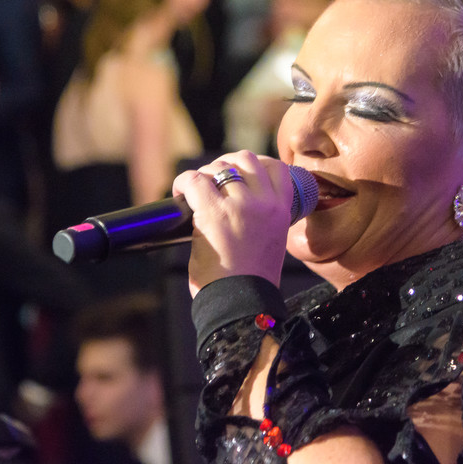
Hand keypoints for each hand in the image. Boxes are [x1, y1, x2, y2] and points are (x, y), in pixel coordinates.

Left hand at [172, 151, 295, 296]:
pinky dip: (184, 182)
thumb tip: (236, 203)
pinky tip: (180, 194)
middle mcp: (265, 203)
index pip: (276, 168)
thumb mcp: (270, 242)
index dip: (256, 164)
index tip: (239, 174)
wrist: (242, 304)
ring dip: (205, 174)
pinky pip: (194, 180)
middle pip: (245, 159)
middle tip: (212, 183)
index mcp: (282, 211)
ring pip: (219, 167)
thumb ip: (262, 220)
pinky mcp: (214, 213)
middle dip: (226, 164)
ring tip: (195, 191)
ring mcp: (241, 206)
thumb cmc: (250, 282)